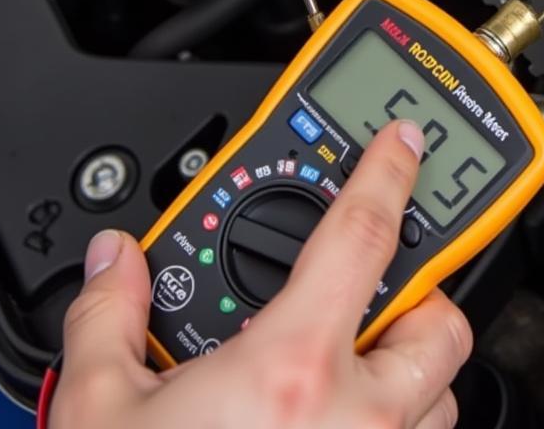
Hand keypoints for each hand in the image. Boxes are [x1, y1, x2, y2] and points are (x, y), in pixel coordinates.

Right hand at [51, 120, 471, 428]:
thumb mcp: (103, 414)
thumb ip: (110, 319)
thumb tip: (115, 262)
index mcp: (292, 369)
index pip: (364, 235)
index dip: (390, 173)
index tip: (406, 142)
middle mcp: (356, 420)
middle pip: (440, 325)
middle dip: (414, 298)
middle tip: (363, 296)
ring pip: (439, 396)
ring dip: (406, 369)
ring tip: (345, 368)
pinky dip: (396, 424)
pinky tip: (337, 427)